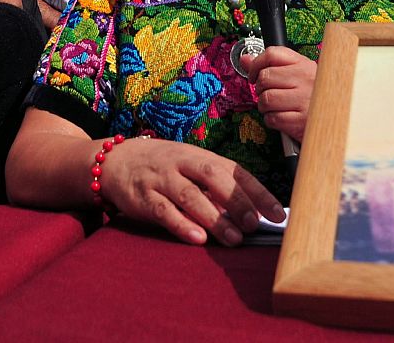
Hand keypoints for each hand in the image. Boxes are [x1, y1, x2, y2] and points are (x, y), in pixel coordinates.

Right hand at [100, 138, 284, 246]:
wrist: (116, 161)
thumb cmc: (163, 167)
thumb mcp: (190, 169)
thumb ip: (216, 189)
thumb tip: (250, 214)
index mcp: (199, 156)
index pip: (234, 171)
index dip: (257, 191)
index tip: (277, 213)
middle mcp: (181, 163)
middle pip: (213, 178)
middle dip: (237, 201)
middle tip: (255, 224)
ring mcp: (161, 179)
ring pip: (190, 195)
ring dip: (214, 217)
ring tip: (234, 239)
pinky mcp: (143, 196)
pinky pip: (163, 211)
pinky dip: (182, 224)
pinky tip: (198, 238)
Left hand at [240, 46, 315, 143]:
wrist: (336, 121)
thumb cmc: (314, 97)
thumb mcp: (298, 75)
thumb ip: (271, 66)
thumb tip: (245, 59)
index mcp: (304, 64)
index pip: (271, 54)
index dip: (256, 64)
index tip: (254, 75)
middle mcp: (305, 79)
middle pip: (265, 77)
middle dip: (260, 90)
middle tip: (269, 95)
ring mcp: (304, 100)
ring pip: (265, 99)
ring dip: (265, 107)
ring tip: (276, 107)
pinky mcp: (301, 121)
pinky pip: (272, 118)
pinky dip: (272, 121)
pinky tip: (282, 118)